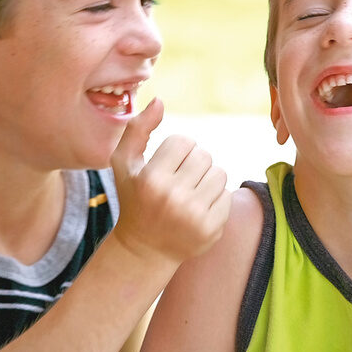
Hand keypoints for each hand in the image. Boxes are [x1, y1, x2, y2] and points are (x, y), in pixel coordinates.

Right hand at [111, 99, 231, 263]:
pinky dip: (216, 198)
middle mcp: (173, 198)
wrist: (144, 250)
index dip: (176, 152)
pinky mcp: (211, 229)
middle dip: (193, 164)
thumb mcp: (124, 164)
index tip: (165, 167)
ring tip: (189, 194)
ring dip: (207, 179)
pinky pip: (227, 195)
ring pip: (219, 173)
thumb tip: (160, 100)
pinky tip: (198, 209)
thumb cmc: (134, 198)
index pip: (184, 142)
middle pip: (204, 156)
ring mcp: (194, 216)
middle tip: (178, 181)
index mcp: (151, 180)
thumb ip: (137, 129)